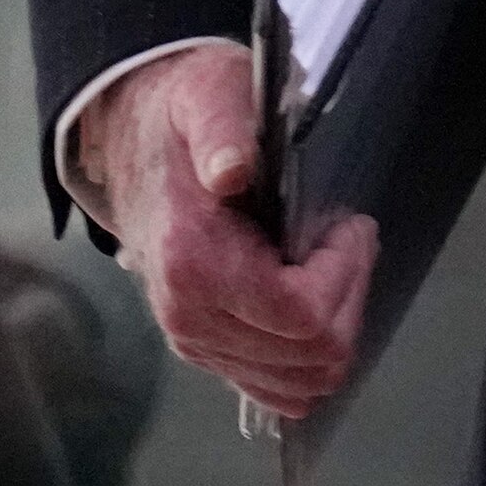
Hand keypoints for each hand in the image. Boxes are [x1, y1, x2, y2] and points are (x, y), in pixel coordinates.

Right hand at [79, 45, 376, 421]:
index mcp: (192, 262)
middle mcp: (189, 317)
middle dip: (350, 296)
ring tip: (330, 266)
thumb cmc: (185, 117)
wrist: (134, 143)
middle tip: (347, 241)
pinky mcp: (206, 350)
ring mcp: (196, 342)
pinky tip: (316, 302)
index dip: (346, 273)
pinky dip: (309, 357)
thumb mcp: (211, 96)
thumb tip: (231, 169)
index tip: (349, 225)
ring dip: (336, 325)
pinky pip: (274, 388)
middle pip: (310, 356)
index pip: (303, 314)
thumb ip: (224, 129)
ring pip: (300, 382)